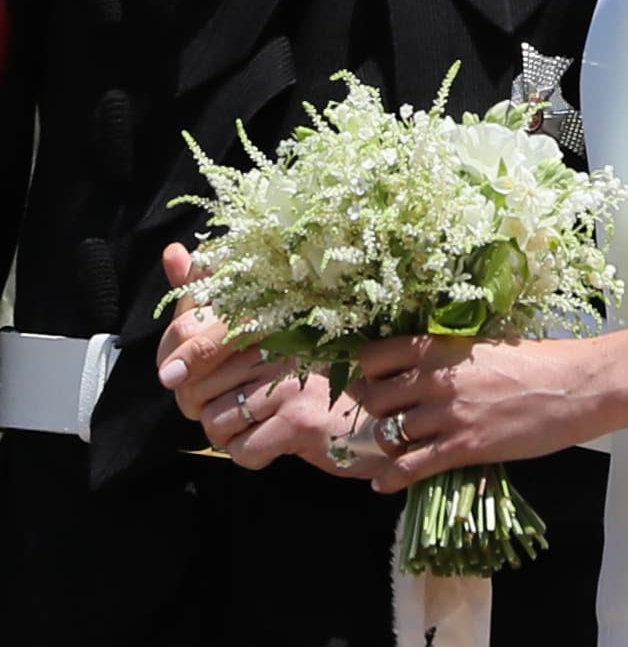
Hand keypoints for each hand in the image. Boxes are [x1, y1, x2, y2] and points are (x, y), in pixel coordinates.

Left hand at [155, 242, 378, 476]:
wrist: (375, 411)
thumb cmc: (315, 366)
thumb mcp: (267, 325)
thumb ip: (215, 290)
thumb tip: (172, 252)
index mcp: (268, 310)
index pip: (191, 328)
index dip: (176, 357)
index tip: (175, 375)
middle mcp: (279, 338)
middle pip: (194, 385)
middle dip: (200, 406)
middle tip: (228, 407)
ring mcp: (290, 379)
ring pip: (215, 421)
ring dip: (228, 434)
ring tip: (257, 422)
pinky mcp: (299, 420)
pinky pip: (242, 449)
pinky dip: (250, 454)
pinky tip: (273, 441)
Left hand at [354, 333, 599, 494]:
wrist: (573, 386)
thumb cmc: (536, 361)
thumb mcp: (482, 345)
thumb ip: (447, 356)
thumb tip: (419, 366)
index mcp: (440, 345)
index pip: (374, 356)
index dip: (365, 373)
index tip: (369, 383)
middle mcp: (436, 377)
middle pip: (373, 398)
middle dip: (370, 412)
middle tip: (376, 421)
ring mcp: (448, 413)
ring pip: (388, 434)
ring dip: (384, 446)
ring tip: (386, 452)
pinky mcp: (463, 447)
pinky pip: (409, 467)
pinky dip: (390, 479)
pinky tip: (383, 484)